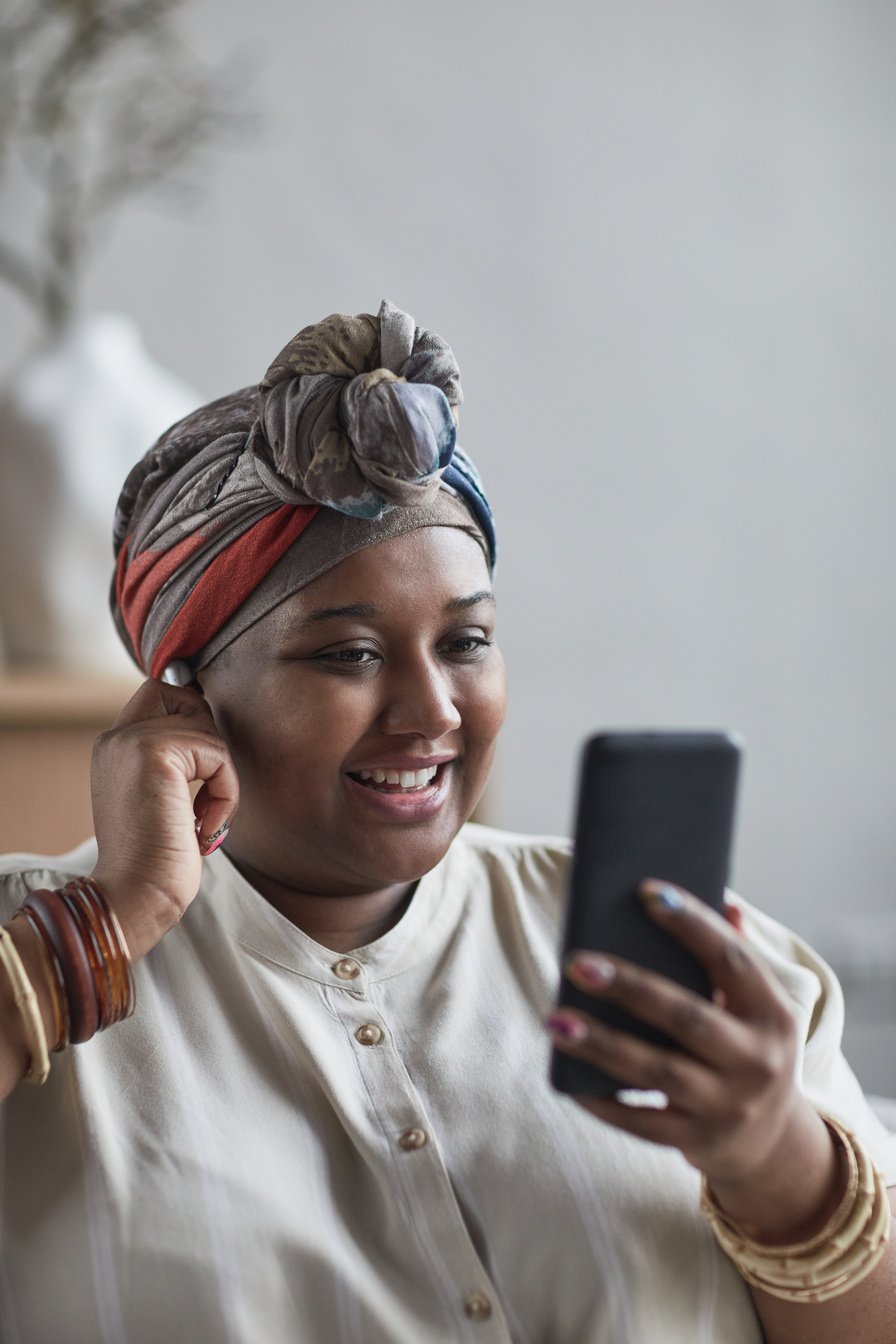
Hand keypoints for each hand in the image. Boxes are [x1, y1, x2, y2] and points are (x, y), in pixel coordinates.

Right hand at [89, 679, 238, 962]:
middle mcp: (116, 737)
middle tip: (203, 791)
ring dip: (221, 777)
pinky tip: (203, 826)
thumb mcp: (163, 798)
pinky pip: (217, 754)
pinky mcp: (155, 753)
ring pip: (208, 728)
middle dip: (208, 738)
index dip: (192, 721)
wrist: (135, 898)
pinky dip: (224, 791)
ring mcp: (132, 741)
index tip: (203, 772)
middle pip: (181, 694)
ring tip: (202, 820)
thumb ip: (176, 762)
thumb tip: (212, 733)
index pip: (160, 695)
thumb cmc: (158, 862)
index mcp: (114, 747)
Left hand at [548, 879, 834, 1212]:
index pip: (732, 960)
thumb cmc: (747, 1048)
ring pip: (656, 1071)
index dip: (692, 924)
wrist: (771, 1142)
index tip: (646, 891)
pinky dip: (603, 1101)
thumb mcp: (757, 1006)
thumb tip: (723, 898)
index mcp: (773, 1013)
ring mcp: (728, 1106)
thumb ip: (736, 954)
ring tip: (555, 1018)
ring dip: (601, 1044)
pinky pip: (641, 1121)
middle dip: (629, 988)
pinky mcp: (697, 1141)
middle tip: (576, 962)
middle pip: (686, 1017)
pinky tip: (567, 1077)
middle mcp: (757, 1061)